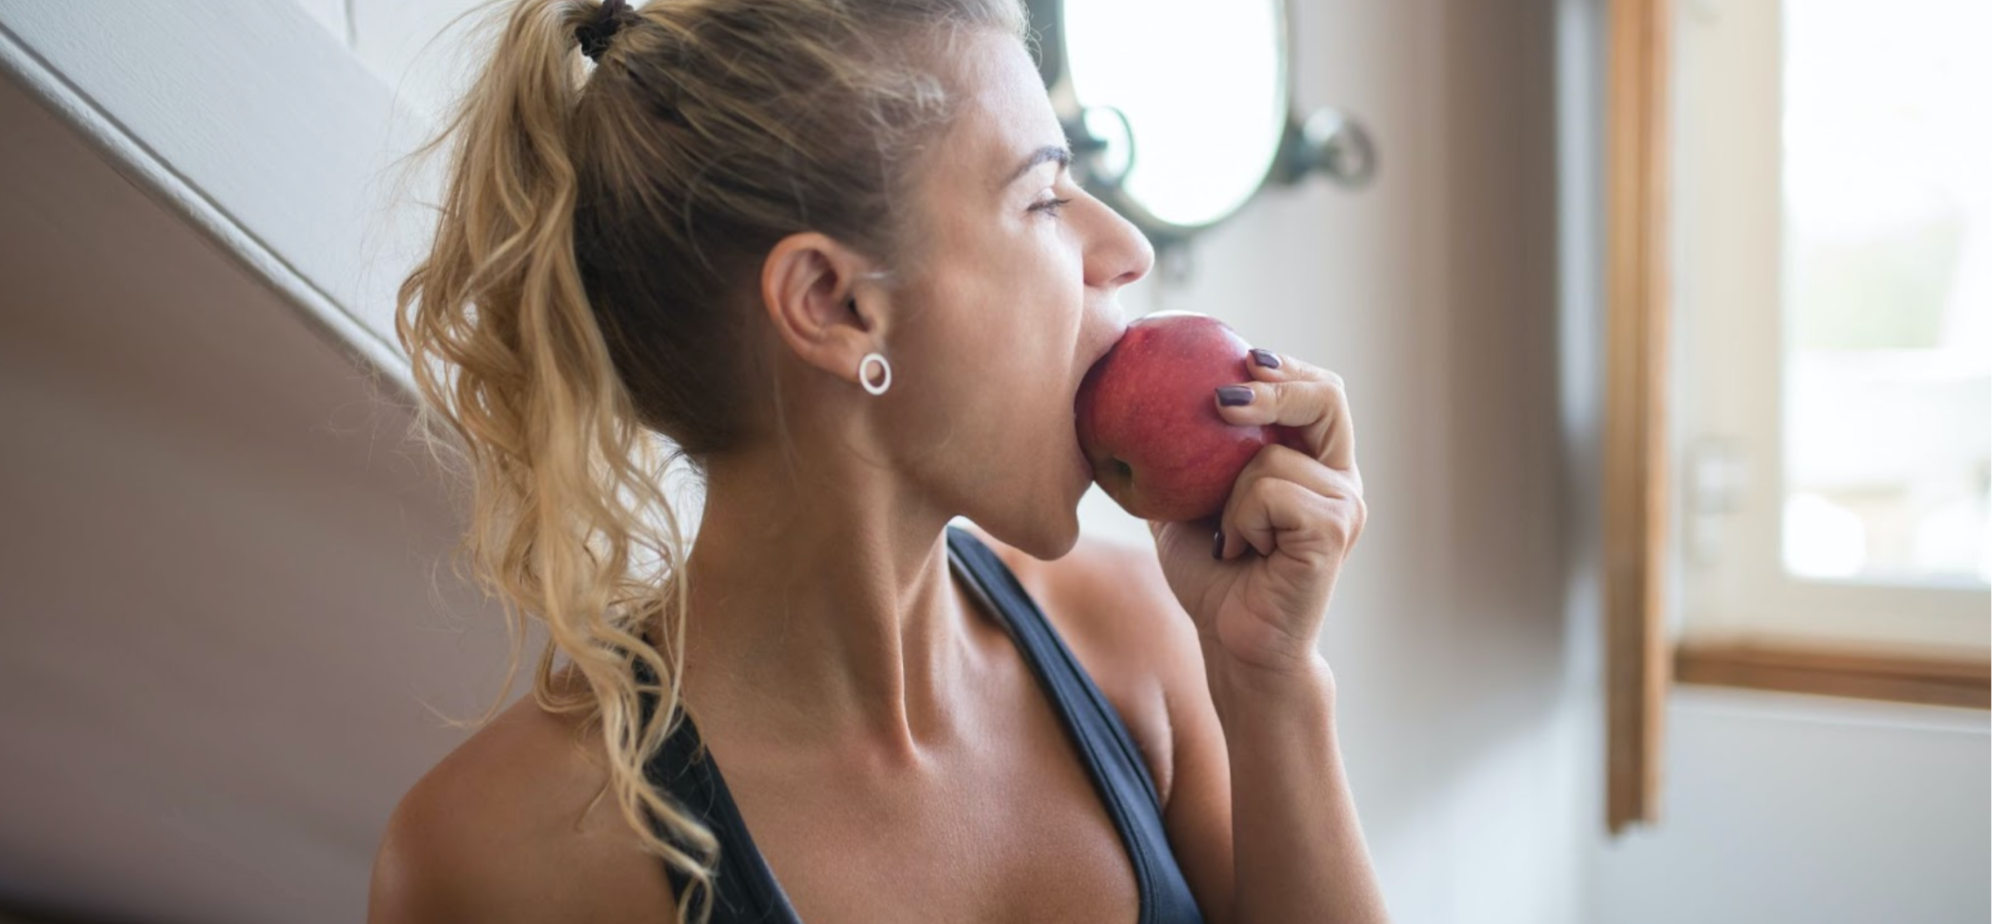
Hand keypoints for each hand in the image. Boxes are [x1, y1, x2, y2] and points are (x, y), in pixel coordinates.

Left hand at [1147, 349, 1365, 674]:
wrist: (1233, 644)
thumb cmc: (1211, 576)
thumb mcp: (1187, 500)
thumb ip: (1183, 451)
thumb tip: (1128, 393)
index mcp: (1316, 464)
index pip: (1317, 390)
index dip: (1283, 366)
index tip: (1237, 356)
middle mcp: (1340, 479)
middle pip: (1326, 394)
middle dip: (1275, 384)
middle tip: (1221, 398)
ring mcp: (1345, 504)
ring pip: (1272, 456)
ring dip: (1228, 495)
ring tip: (1231, 541)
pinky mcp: (1335, 530)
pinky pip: (1268, 491)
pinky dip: (1239, 520)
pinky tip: (1240, 553)